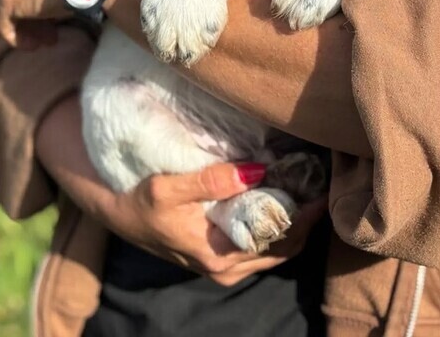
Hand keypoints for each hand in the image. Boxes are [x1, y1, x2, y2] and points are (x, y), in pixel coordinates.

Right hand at [97, 163, 327, 285]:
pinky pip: (262, 247)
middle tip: (318, 182)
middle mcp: (227, 268)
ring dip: (293, 223)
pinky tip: (281, 198)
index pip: (279, 241)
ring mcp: (225, 265)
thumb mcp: (168, 188)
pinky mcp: (220, 256)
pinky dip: (277, 227)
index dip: (304, 216)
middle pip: (284, 249)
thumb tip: (257, 171)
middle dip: (305, 219)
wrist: (118, 215)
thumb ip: (212, 180)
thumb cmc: (140, 202)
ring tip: (305, 187)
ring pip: (275, 250)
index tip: (321, 187)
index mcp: (219, 256)